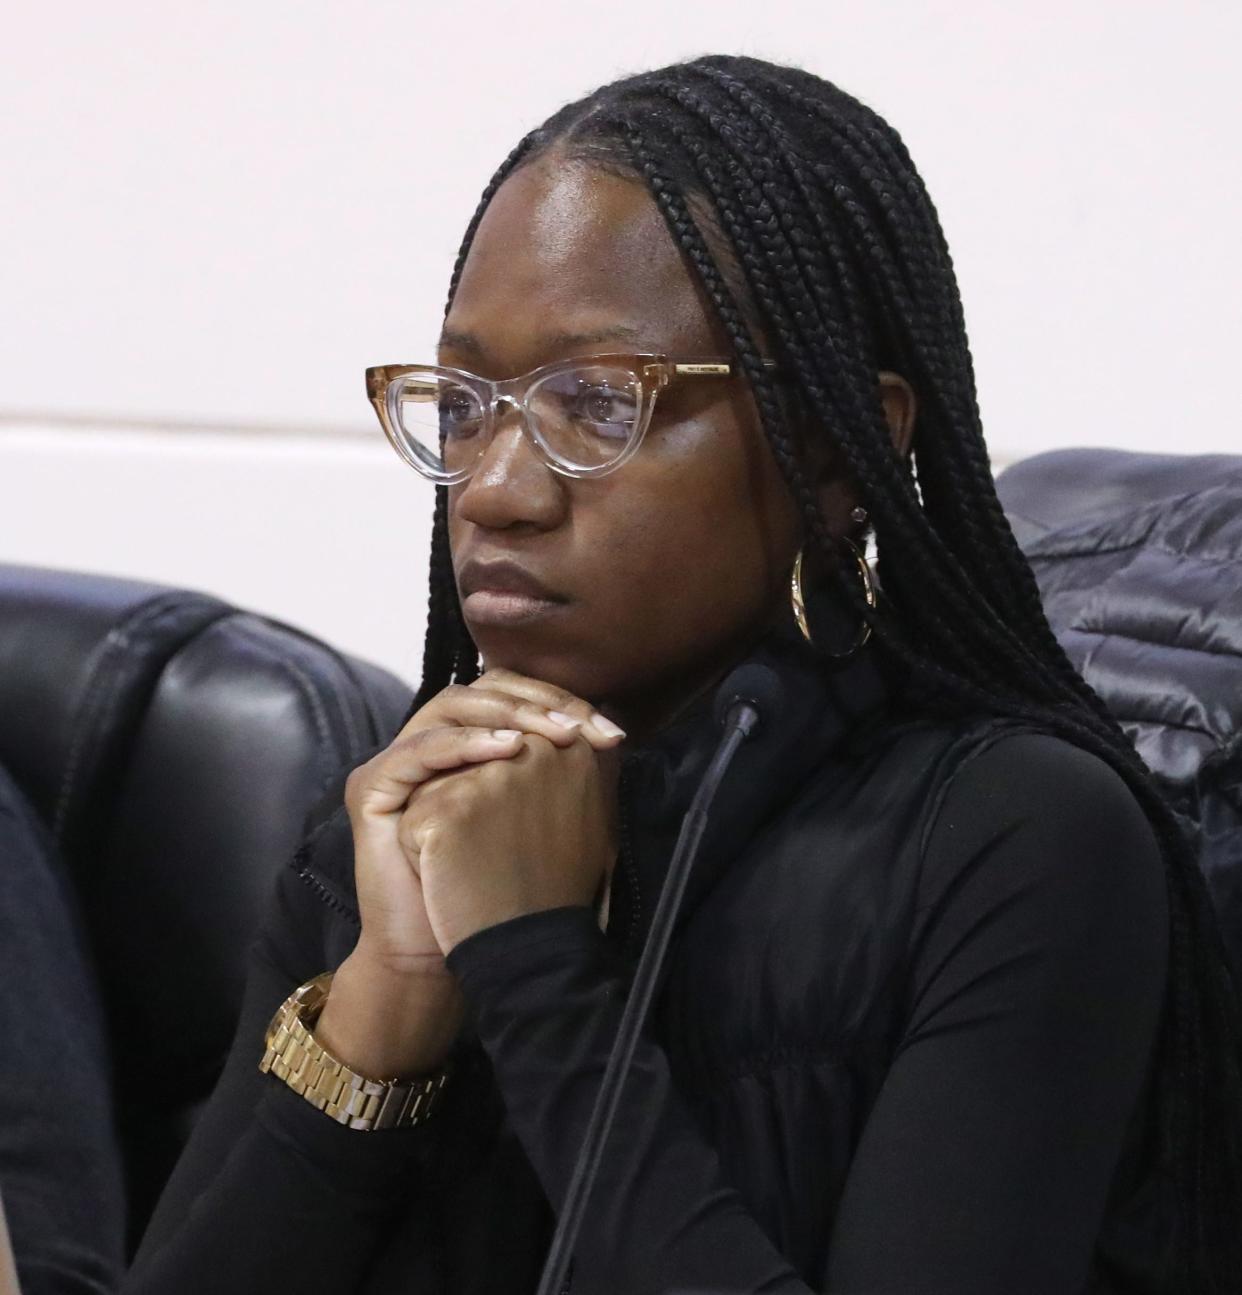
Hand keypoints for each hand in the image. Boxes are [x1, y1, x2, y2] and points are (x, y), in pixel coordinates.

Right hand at [343, 669, 624, 977]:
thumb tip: (615, 732)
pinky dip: (465, 743)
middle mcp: (430, 743)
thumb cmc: (494, 890)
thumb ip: (563, 772)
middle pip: (482, 690)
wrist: (440, 953)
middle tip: (580, 728)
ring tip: (552, 733)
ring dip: (507, 714)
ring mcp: (398, 762)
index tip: (610, 733)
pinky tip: (508, 750)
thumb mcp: (538, 818)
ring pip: (450, 707)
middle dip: (539, 703)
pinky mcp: (370, 787)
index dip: (560, 702)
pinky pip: (417, 750)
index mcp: (467, 744)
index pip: (512, 694)